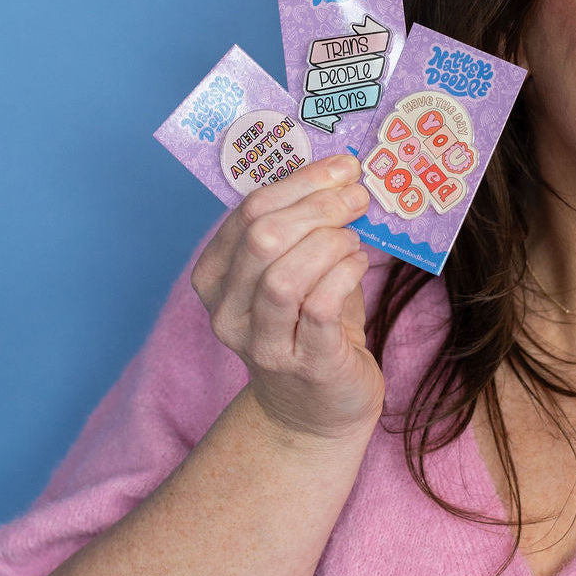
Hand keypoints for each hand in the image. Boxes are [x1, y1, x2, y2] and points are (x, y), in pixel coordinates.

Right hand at [191, 154, 382, 441]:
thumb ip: (305, 226)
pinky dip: (344, 275)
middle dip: (318, 207)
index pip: (249, 211)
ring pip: (283, 276)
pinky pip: (318, 308)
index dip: (301, 181)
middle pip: (263, 238)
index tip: (343, 168)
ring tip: (353, 240)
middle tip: (357, 197)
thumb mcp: (299, 268)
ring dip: (329, 244)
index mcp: (217, 275)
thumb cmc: (312, 323)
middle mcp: (227, 311)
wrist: (319, 407)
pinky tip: (359, 264)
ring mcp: (261, 343)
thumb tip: (343, 174)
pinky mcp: (304, 365)